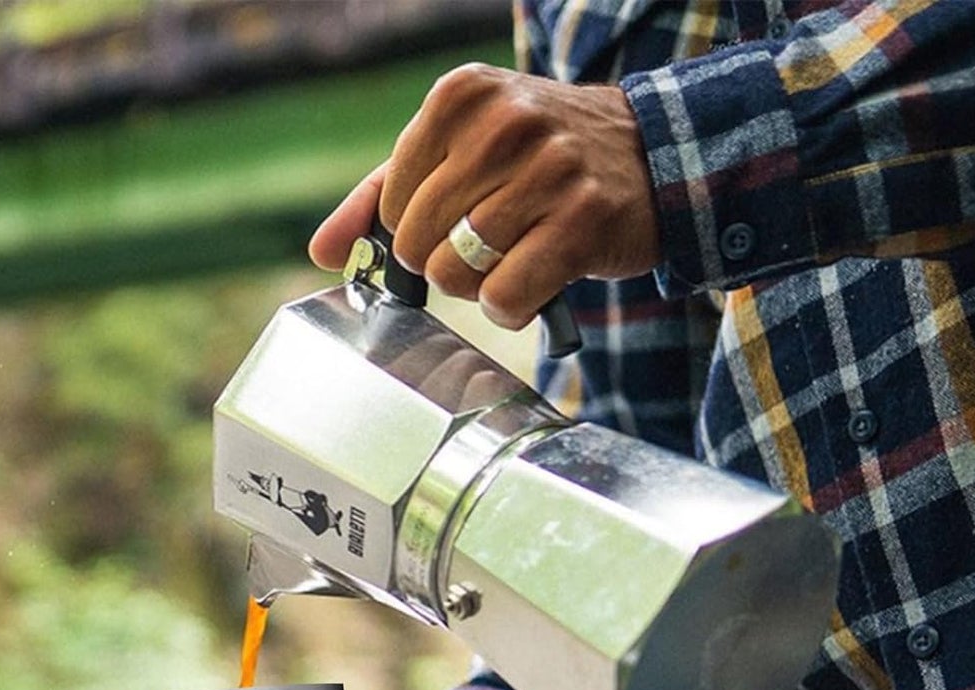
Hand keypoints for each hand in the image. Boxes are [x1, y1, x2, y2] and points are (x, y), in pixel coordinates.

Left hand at [309, 64, 659, 330]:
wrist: (649, 157)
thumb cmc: (539, 163)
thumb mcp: (461, 153)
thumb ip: (383, 197)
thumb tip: (325, 252)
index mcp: (462, 96)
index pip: (392, 202)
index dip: (416, 229)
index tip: (457, 219)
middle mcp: (504, 124)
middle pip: (418, 242)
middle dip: (445, 262)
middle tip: (490, 244)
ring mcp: (547, 170)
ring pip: (457, 273)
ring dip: (481, 287)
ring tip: (516, 257)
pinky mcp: (581, 221)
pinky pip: (505, 296)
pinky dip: (512, 307)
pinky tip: (535, 284)